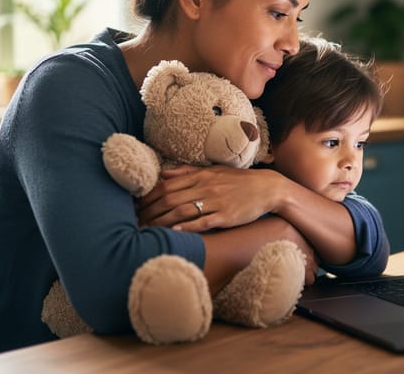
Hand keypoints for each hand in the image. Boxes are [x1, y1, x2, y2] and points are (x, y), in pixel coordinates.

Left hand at [136, 164, 285, 230]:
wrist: (268, 188)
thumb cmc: (239, 181)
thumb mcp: (214, 170)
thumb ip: (188, 172)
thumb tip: (163, 174)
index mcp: (201, 176)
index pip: (167, 185)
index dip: (148, 196)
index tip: (135, 206)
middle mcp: (206, 187)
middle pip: (170, 199)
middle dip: (149, 211)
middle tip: (134, 221)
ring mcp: (216, 202)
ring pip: (183, 211)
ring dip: (162, 221)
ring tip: (147, 230)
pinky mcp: (226, 216)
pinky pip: (203, 222)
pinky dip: (187, 227)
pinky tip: (174, 232)